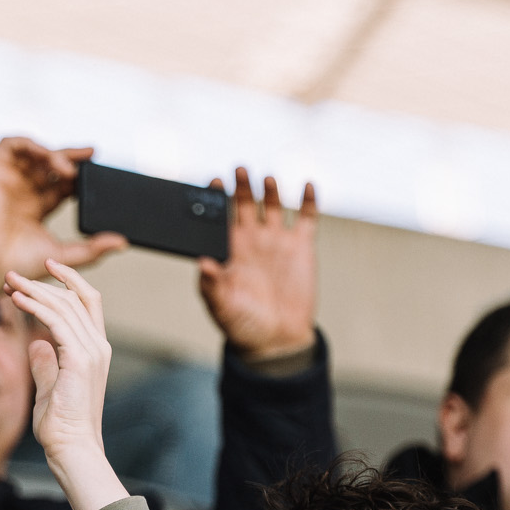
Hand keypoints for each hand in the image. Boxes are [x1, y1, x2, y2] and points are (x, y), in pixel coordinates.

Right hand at [0, 138, 123, 305]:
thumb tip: (122, 242)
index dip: (79, 176)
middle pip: (50, 164)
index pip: (61, 183)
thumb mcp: (63, 255)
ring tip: (70, 169)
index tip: (99, 172)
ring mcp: (8, 181)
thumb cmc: (15, 265)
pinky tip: (50, 159)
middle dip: (72, 157)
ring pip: (33, 152)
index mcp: (36, 209)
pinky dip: (33, 145)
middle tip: (93, 155)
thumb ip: (93, 248)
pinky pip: (11, 145)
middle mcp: (22, 192)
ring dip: (54, 154)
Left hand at [5, 261, 126, 509]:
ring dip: (34, 290)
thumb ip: (46, 364)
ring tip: (10, 283)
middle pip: (74, 298)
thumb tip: (37, 344)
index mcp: (96, 350)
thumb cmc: (61, 425)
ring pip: (64, 305)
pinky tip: (17, 300)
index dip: (70, 281)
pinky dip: (36, 306)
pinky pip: (56, 321)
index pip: (88, 303)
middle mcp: (98, 346)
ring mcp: (91, 351)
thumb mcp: (50, 387)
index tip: (47, 268)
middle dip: (43, 283)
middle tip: (14, 276)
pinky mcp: (79, 359)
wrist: (72, 446)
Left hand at [198, 169, 316, 361]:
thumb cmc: (242, 324)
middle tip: (239, 170)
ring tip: (267, 179)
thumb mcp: (221, 307)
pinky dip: (308, 200)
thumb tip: (201, 263)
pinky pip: (306, 217)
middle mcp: (251, 239)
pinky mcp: (302, 246)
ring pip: (273, 204)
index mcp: (228, 249)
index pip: (219, 216)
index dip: (216, 198)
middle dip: (242, 186)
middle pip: (245, 203)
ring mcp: (276, 240)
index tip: (214, 182)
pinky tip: (308, 185)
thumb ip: (211, 285)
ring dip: (270, 189)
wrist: (276, 340)